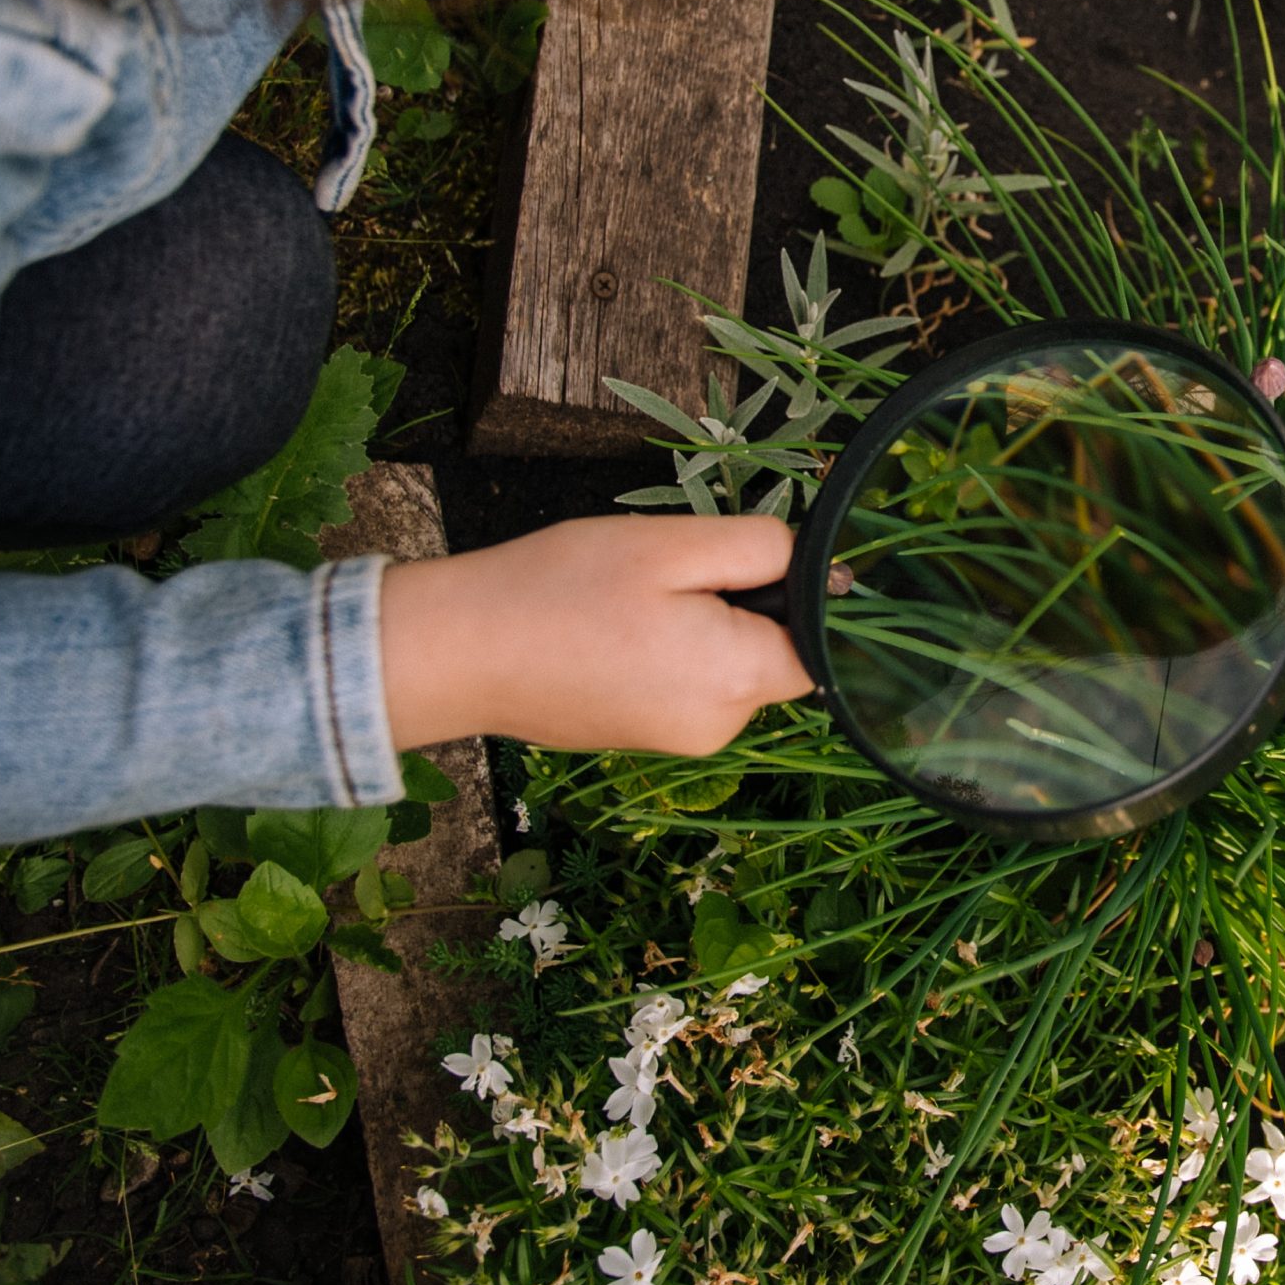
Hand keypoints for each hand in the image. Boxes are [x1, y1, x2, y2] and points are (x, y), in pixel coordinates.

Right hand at [376, 514, 808, 755]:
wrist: (458, 651)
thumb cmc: (562, 588)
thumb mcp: (672, 544)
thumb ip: (761, 550)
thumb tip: (826, 570)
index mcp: (737, 679)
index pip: (822, 645)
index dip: (802, 594)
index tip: (746, 558)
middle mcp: (719, 727)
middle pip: (774, 653)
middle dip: (740, 602)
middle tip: (666, 570)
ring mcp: (678, 740)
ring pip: (727, 664)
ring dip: (699, 623)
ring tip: (628, 598)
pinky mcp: (643, 736)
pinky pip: (685, 682)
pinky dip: (665, 648)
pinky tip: (610, 627)